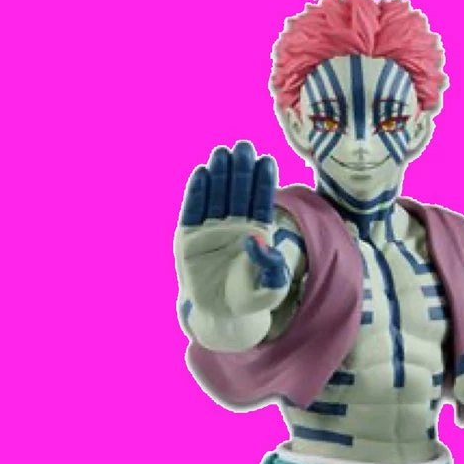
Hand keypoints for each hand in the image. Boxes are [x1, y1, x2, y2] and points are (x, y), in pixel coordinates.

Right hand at [178, 142, 287, 318]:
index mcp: (257, 232)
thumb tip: (258, 239)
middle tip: (244, 148)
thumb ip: (272, 267)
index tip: (267, 161)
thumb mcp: (270, 288)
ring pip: (217, 197)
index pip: (261, 202)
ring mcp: (211, 229)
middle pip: (238, 193)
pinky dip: (198, 193)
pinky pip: (194, 211)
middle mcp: (234, 226)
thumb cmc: (249, 300)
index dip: (263, 183)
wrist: (221, 316)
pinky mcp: (190, 237)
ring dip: (220, 175)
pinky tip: (203, 173)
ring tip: (223, 153)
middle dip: (241, 170)